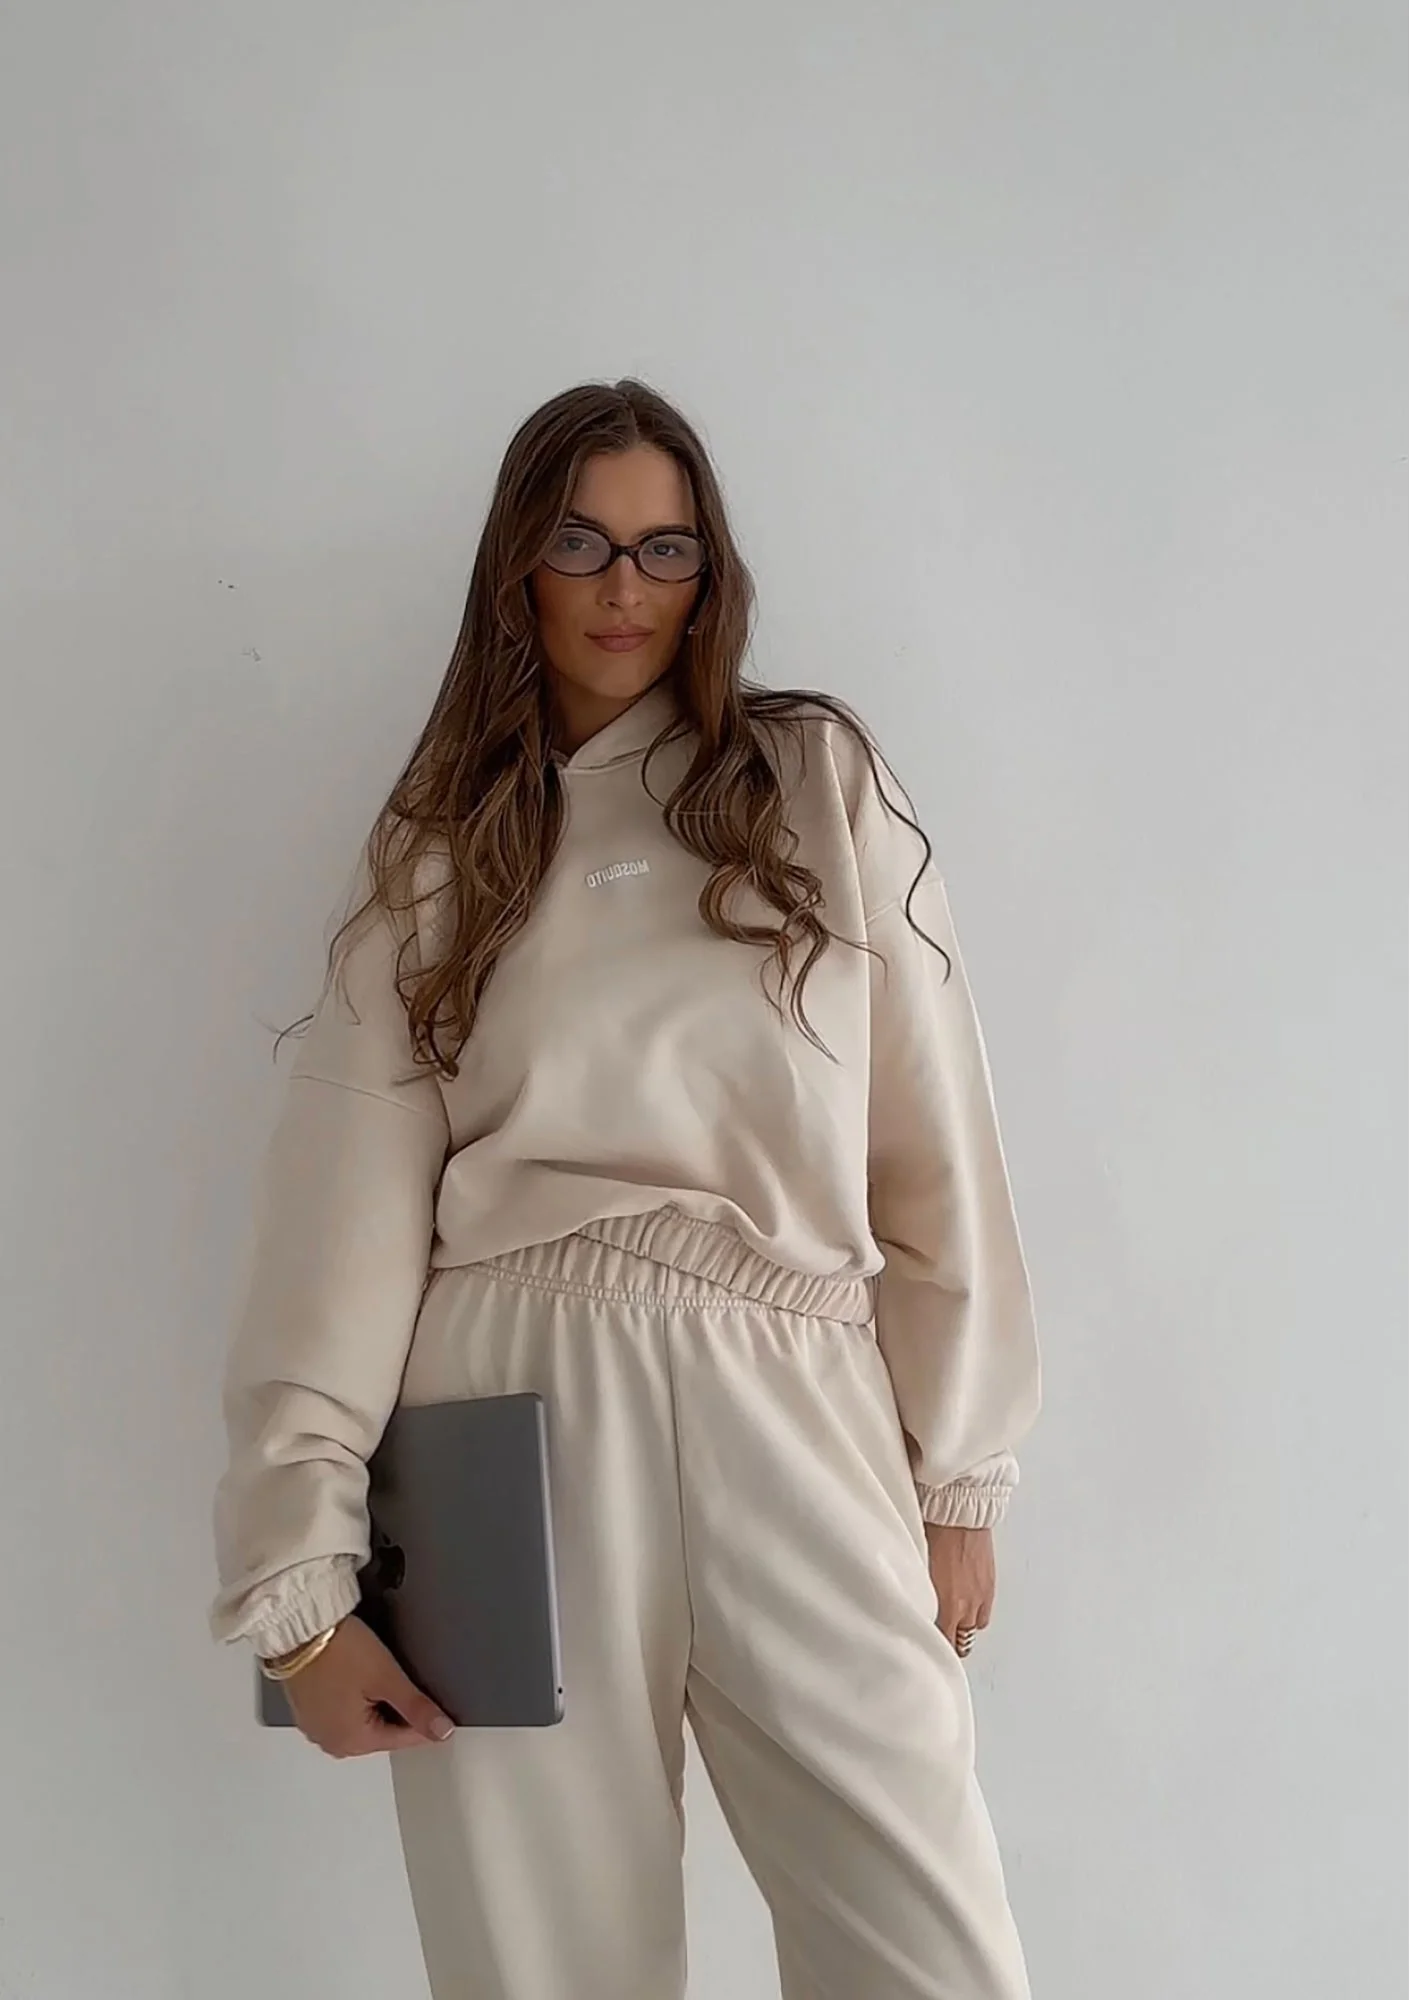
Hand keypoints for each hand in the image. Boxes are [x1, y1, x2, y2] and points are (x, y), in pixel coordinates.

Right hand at [280, 1616, 453, 1756]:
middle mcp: (331, 1742)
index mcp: (351, 1743)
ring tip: (371, 1669)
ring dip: (375, 1700)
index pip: (405, 1739)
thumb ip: (417, 1708)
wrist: (301, 1626)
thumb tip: (442, 1731)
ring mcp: (317, 1726)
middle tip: (392, 1673)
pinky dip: (355, 1696)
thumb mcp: (387, 1677)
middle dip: (396, 1706)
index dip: (424, 1716)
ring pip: (364, 1719)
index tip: (429, 1696)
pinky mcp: (309, 1709)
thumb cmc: (337, 1649)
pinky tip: (355, 1672)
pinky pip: (344, 1709)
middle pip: (384, 1730)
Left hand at [924, 1523, 995, 1652]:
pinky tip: (965, 1606)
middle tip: (935, 1636)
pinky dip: (975, 1613)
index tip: (921, 1644)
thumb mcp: (917, 1567)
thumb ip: (918, 1593)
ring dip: (962, 1626)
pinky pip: (983, 1614)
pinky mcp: (990, 1586)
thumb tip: (911, 1606)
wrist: (959, 1509)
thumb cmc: (933, 1529)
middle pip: (957, 1641)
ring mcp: (979, 1597)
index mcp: (942, 1603)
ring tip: (950, 1621)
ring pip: (972, 1628)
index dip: (930, 1644)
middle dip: (947, 1640)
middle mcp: (963, 1605)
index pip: (939, 1641)